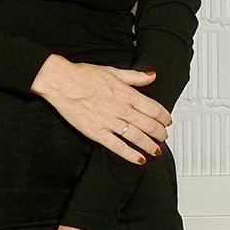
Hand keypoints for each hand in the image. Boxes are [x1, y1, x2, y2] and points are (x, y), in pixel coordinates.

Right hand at [31, 56, 171, 165]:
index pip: (153, 108)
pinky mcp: (97, 132)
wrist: (62, 82)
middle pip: (148, 125)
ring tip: (156, 150)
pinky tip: (139, 159)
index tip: (167, 121)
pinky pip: (118, 146)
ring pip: (137, 137)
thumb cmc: (84, 76)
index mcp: (126, 94)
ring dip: (150, 145)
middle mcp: (121, 109)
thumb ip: (135, 76)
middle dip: (160, 133)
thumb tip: (151, 76)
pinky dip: (131, 154)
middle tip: (164, 137)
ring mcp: (109, 122)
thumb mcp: (113, 71)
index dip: (164, 117)